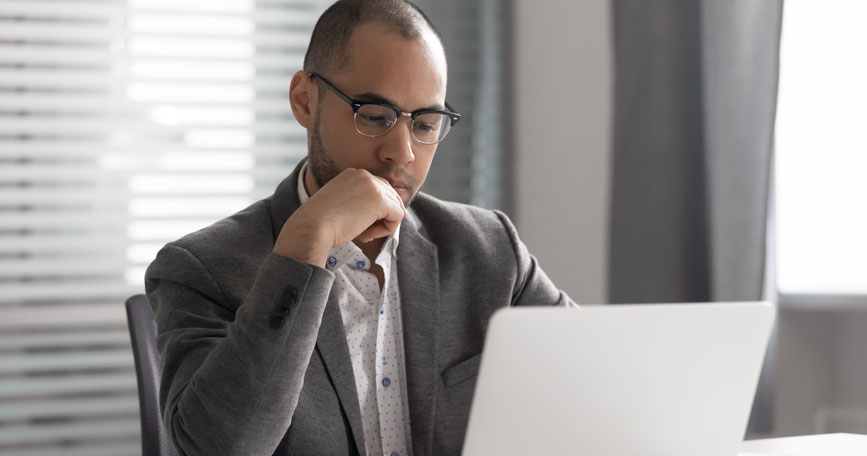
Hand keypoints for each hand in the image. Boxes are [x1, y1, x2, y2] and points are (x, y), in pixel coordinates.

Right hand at [273, 168, 405, 265]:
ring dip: (382, 225)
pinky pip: (397, 216)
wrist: (312, 227)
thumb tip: (388, 212)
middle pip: (390, 196)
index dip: (374, 211)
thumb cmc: (321, 223)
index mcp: (353, 174)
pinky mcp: (381, 200)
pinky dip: (386, 230)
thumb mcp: (341, 205)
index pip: (378, 190)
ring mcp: (373, 185)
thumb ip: (360, 203)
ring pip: (395, 207)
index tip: (357, 223)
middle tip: (362, 232)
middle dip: (380, 217)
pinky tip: (367, 235)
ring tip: (363, 234)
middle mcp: (364, 174)